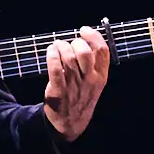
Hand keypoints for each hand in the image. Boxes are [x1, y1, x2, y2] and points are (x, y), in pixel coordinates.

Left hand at [42, 26, 110, 142]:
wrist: (70, 123)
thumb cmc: (82, 96)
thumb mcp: (96, 83)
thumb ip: (95, 63)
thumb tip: (86, 39)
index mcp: (101, 77)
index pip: (102, 51)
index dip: (93, 36)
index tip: (83, 30)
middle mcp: (89, 80)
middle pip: (84, 53)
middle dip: (75, 42)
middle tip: (69, 43)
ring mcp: (74, 85)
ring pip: (68, 58)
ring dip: (60, 47)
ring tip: (57, 46)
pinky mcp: (58, 90)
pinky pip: (55, 69)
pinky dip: (52, 56)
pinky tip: (51, 51)